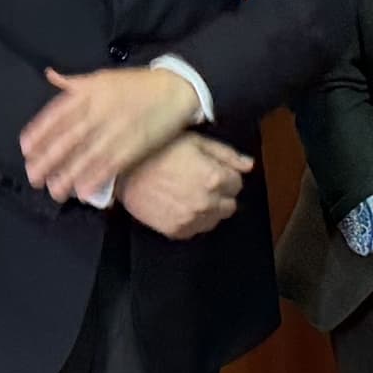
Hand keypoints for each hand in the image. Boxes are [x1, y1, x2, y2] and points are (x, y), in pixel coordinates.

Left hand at [22, 66, 199, 201]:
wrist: (175, 89)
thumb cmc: (136, 84)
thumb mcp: (102, 76)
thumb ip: (74, 82)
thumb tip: (49, 75)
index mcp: (89, 92)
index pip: (57, 114)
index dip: (39, 132)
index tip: (26, 149)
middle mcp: (99, 110)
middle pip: (67, 138)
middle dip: (48, 159)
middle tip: (33, 177)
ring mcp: (116, 129)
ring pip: (86, 155)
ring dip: (68, 175)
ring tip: (54, 191)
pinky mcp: (134, 145)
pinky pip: (111, 164)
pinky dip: (96, 178)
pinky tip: (83, 191)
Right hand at [117, 136, 251, 239]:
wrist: (124, 172)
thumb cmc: (157, 150)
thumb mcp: (195, 141)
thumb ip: (226, 154)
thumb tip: (249, 165)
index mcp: (214, 177)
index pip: (238, 184)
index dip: (226, 175)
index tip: (212, 170)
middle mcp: (207, 202)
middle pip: (230, 205)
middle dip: (220, 193)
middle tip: (200, 182)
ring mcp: (191, 219)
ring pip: (215, 219)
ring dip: (208, 208)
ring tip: (188, 193)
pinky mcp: (176, 230)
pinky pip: (196, 230)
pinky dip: (192, 220)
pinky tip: (180, 205)